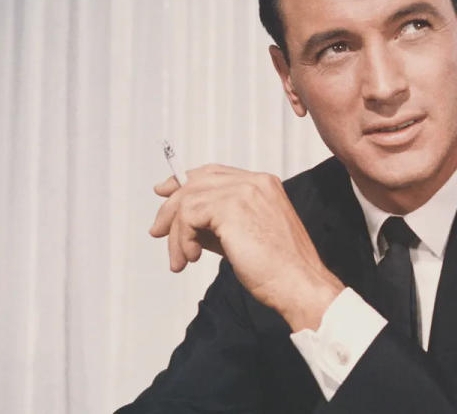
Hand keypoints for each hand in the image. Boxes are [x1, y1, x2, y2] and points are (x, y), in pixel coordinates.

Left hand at [149, 164, 343, 330]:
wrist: (298, 284)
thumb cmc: (278, 270)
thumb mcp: (242, 238)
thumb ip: (216, 225)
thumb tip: (183, 224)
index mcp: (263, 184)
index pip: (213, 173)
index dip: (185, 182)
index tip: (165, 194)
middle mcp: (254, 181)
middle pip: (196, 181)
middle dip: (171, 205)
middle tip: (157, 231)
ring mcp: (244, 191)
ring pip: (188, 200)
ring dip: (176, 233)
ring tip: (181, 259)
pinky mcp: (231, 207)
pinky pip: (188, 215)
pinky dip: (181, 238)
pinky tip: (191, 258)